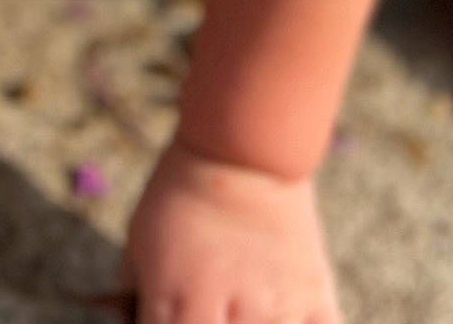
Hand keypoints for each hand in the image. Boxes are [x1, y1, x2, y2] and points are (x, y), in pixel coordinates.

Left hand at [123, 136, 343, 323]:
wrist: (239, 147)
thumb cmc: (179, 192)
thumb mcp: (139, 242)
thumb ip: (139, 299)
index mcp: (177, 306)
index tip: (179, 322)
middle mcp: (228, 315)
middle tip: (211, 315)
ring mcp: (275, 308)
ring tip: (243, 311)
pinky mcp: (313, 295)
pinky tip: (287, 319)